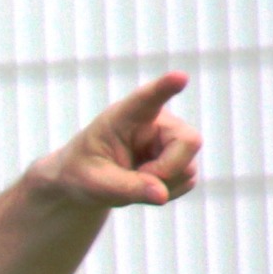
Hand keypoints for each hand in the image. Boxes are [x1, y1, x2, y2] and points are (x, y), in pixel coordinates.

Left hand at [36, 71, 202, 208]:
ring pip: (188, 167)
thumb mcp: (93, 183)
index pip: (148, 98)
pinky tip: (144, 185)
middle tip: (138, 178)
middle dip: (167, 169)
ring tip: (131, 180)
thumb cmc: (83, 172)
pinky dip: (165, 192)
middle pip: (189, 141)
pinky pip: (187, 182)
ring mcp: (172, 140)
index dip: (165, 88)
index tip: (179, 77)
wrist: (87, 181)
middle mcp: (156, 122)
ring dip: (162, 184)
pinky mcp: (180, 159)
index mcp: (126, 116)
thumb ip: (124, 187)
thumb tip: (161, 195)